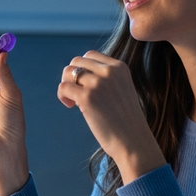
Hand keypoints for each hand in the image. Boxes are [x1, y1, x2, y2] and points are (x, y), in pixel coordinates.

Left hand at [57, 51, 165, 183]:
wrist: (133, 141)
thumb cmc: (126, 120)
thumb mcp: (122, 89)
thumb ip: (106, 78)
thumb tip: (78, 73)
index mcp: (119, 67)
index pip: (91, 55)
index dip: (82, 69)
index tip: (85, 85)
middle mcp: (109, 72)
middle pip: (77, 61)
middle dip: (71, 76)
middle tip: (75, 94)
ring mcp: (97, 84)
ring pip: (68, 72)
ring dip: (66, 85)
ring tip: (73, 101)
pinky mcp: (87, 98)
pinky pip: (63, 87)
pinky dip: (62, 95)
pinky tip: (70, 106)